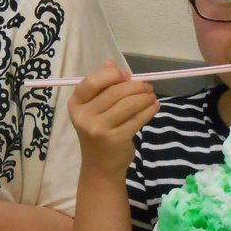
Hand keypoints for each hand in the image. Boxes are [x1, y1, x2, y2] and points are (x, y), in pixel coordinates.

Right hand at [68, 61, 158, 177]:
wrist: (100, 167)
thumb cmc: (99, 132)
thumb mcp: (94, 109)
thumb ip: (102, 86)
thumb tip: (111, 63)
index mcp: (76, 104)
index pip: (91, 82)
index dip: (112, 75)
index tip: (126, 75)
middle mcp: (84, 116)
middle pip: (114, 92)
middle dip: (135, 86)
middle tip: (147, 87)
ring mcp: (99, 129)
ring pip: (128, 104)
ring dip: (144, 97)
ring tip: (151, 96)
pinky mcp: (116, 139)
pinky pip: (138, 118)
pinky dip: (149, 110)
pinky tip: (154, 106)